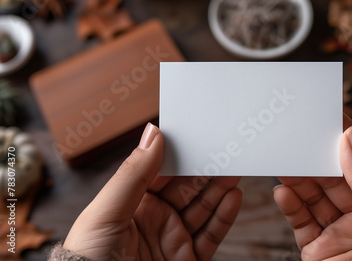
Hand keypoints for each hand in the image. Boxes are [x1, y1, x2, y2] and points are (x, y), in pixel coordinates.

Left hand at [63, 123, 241, 260]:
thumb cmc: (88, 260)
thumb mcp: (105, 213)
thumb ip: (132, 174)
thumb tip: (152, 134)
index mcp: (130, 204)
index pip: (160, 172)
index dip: (179, 156)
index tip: (197, 139)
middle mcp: (154, 219)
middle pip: (186, 189)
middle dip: (204, 170)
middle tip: (223, 151)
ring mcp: (172, 239)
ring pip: (203, 209)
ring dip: (219, 189)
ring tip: (233, 170)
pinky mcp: (188, 259)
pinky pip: (211, 236)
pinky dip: (224, 217)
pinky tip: (233, 198)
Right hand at [273, 114, 351, 260]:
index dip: (348, 138)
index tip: (329, 114)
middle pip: (334, 177)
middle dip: (315, 156)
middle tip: (296, 134)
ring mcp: (339, 234)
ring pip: (313, 197)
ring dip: (298, 177)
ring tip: (282, 158)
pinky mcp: (317, 251)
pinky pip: (300, 222)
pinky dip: (290, 205)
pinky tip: (282, 191)